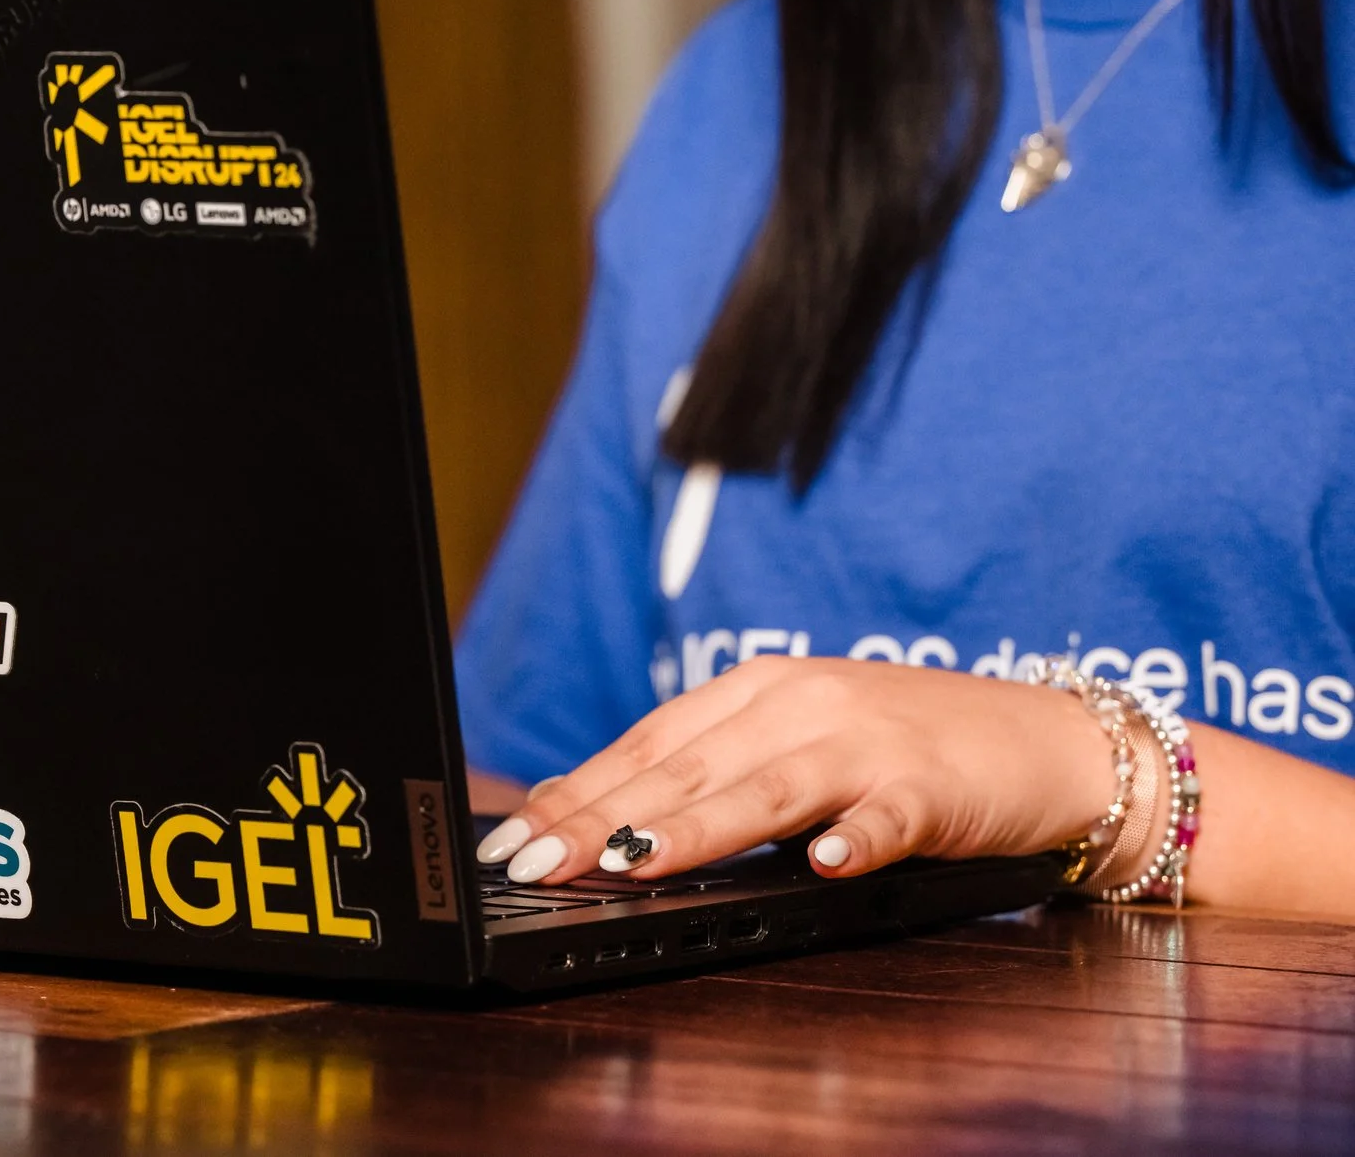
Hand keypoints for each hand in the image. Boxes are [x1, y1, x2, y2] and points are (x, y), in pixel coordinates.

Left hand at [474, 657, 1110, 883]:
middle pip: (682, 768)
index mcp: (755, 692)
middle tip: (534, 863)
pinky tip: (825, 864)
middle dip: (597, 819)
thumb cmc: (906, 748)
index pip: (645, 743)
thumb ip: (716, 775)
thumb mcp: (796, 746)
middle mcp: (799, 705)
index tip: (513, 838)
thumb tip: (605, 826)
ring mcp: (866, 743)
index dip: (575, 791)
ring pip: (762, 789)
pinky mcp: (930, 788)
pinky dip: (854, 839)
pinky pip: (885, 817)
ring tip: (629, 861)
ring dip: (691, 828)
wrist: (1044, 739)